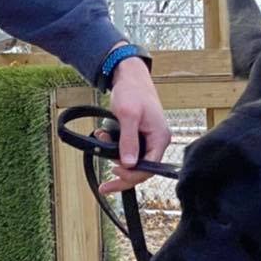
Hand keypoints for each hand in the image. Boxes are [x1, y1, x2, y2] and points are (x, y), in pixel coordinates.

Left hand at [97, 54, 171, 194]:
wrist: (129, 76)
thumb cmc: (132, 91)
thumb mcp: (128, 115)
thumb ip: (128, 140)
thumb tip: (128, 164)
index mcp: (160, 138)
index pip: (149, 168)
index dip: (131, 176)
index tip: (114, 176)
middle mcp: (157, 141)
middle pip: (141, 169)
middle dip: (121, 173)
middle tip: (104, 184)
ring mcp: (149, 139)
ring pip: (133, 160)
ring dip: (115, 157)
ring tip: (101, 140)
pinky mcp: (140, 136)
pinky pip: (128, 150)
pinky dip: (114, 148)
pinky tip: (103, 138)